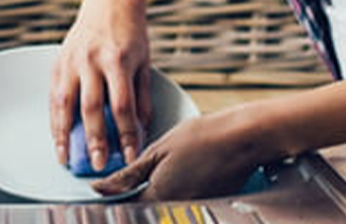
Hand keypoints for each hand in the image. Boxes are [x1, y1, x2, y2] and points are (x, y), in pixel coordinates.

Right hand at [49, 0, 151, 166]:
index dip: (126, 134)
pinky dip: (53, 117)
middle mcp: (91, 61)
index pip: (122, 106)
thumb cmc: (131, 33)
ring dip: (63, 134)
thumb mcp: (144, 63)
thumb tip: (140, 130)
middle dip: (94, 140)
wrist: (110, 1)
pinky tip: (56, 135)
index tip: (130, 155)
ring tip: (64, 157)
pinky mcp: (58, 61)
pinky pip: (53, 95)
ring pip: (64, 103)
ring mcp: (72, 60)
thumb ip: (142, 97)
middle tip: (98, 163)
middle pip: (91, 108)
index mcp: (117, 61)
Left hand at [90, 109, 268, 200]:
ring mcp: (195, 206)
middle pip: (146, 207)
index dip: (113, 196)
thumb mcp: (158, 150)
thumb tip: (101, 188)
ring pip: (165, 204)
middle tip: (140, 174)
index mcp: (159, 195)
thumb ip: (128, 174)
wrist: (244, 138)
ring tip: (169, 165)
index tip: (105, 188)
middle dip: (137, 192)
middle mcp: (177, 207)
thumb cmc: (203, 137)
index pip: (126, 205)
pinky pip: (185, 200)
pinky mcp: (210, 202)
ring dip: (158, 190)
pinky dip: (178, 187)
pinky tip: (186, 168)